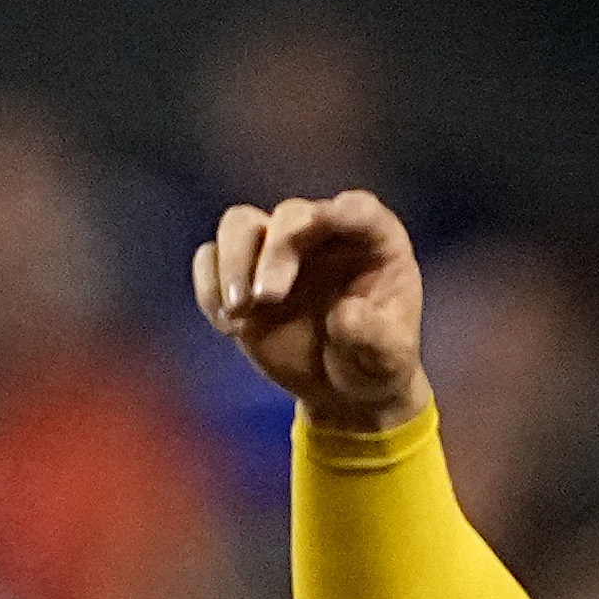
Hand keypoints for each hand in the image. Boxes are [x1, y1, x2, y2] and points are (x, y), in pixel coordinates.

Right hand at [190, 190, 423, 433]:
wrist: (342, 387)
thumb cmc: (375, 361)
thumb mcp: (389, 358)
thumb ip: (374, 336)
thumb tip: (343, 315)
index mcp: (373, 240)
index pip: (358, 211)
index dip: (341, 212)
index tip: (322, 222)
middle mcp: (322, 231)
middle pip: (289, 215)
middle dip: (275, 252)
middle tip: (267, 298)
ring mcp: (278, 249)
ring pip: (240, 224)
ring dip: (233, 261)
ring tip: (238, 311)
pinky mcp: (244, 272)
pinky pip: (211, 259)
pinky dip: (210, 287)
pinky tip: (227, 326)